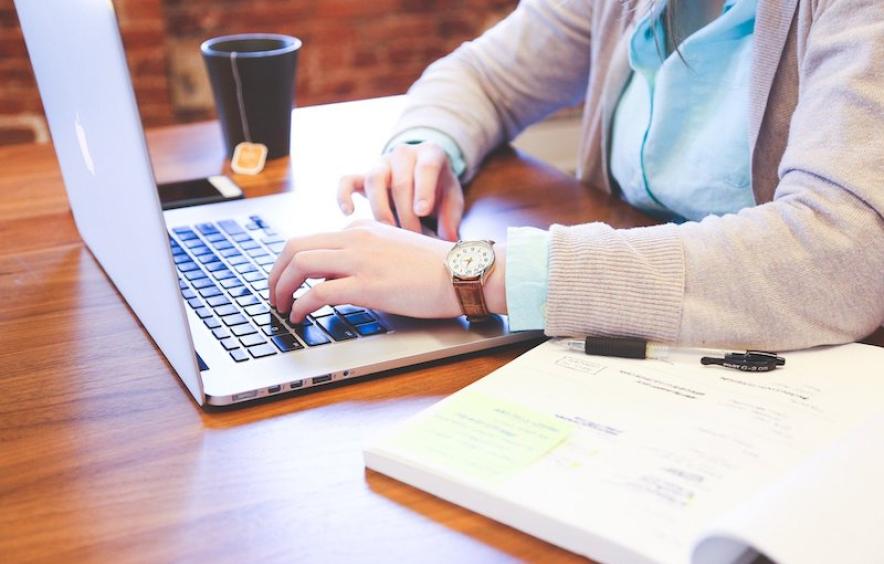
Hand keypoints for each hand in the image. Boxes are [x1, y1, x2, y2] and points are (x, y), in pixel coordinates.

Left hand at [268, 220, 506, 321]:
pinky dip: (301, 305)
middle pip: (295, 247)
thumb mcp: (394, 250)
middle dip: (275, 273)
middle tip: (273, 295)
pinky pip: (318, 292)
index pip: (312, 240)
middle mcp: (356, 238)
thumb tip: (343, 277)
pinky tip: (300, 317)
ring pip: (300, 264)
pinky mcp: (367, 285)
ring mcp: (360, 260)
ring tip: (280, 307)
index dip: (291, 264)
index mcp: (362, 229)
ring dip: (281, 287)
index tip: (287, 282)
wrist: (463, 272)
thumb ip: (368, 255)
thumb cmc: (436, 268)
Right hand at [337, 142, 463, 240]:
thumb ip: (451, 217)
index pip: (426, 167)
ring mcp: (381, 163)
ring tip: (389, 232)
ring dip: (381, 209)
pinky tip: (349, 213)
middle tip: (413, 236)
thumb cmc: (439, 189)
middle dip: (406, 213)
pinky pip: (347, 180)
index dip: (423, 190)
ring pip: (374, 179)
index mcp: (430, 153)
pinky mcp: (363, 175)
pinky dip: (344, 195)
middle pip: (400, 181)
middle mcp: (404, 154)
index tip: (422, 212)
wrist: (421, 175)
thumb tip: (448, 240)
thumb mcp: (452, 199)